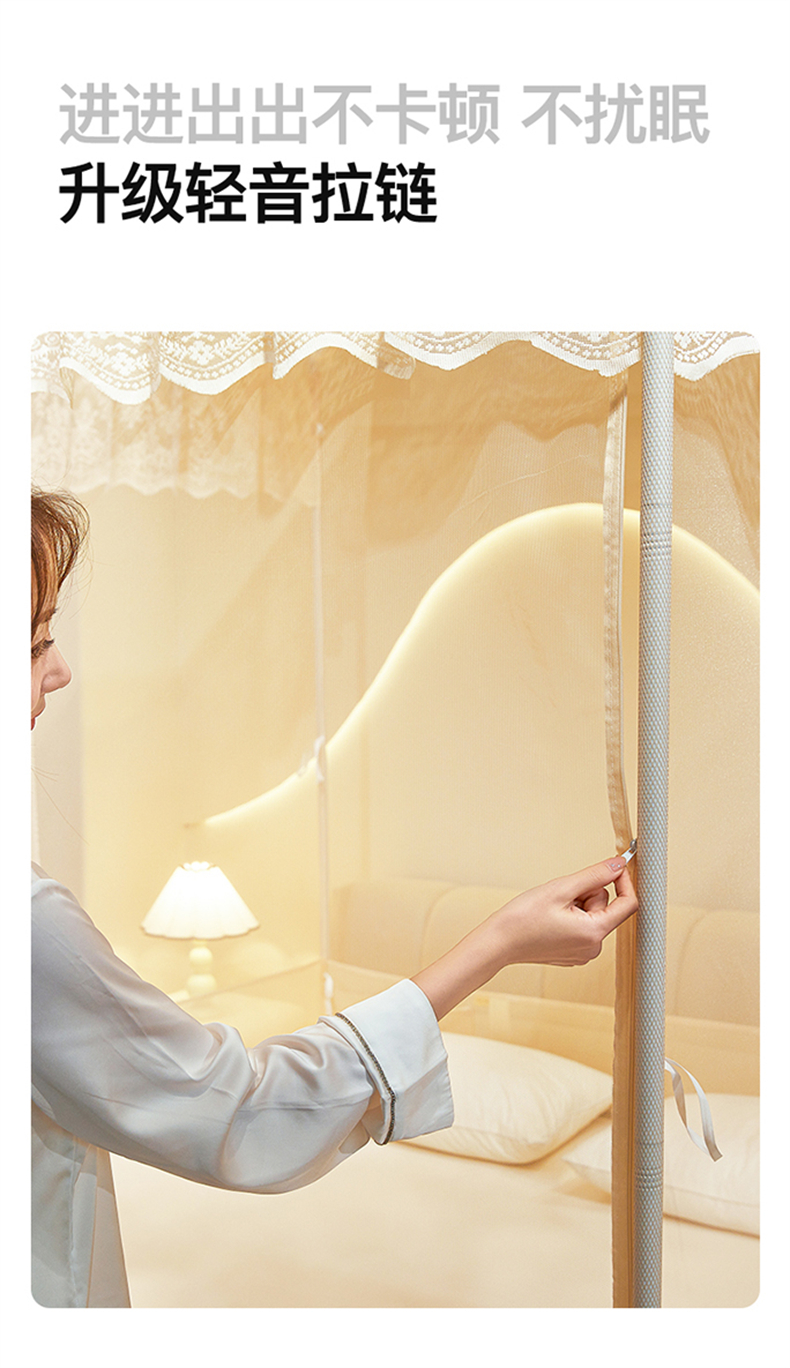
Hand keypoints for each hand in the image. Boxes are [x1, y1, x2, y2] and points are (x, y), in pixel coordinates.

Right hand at [492, 858, 636, 967]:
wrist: (498, 943)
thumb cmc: (523, 918)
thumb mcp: (562, 888)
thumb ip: (595, 875)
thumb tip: (620, 863)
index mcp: (594, 933)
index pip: (628, 904)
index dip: (623, 880)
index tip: (613, 865)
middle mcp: (593, 948)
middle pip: (606, 907)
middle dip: (588, 893)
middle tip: (562, 894)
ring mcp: (583, 953)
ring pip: (593, 915)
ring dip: (578, 903)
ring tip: (553, 907)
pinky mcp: (573, 953)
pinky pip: (583, 926)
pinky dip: (571, 915)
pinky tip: (551, 918)